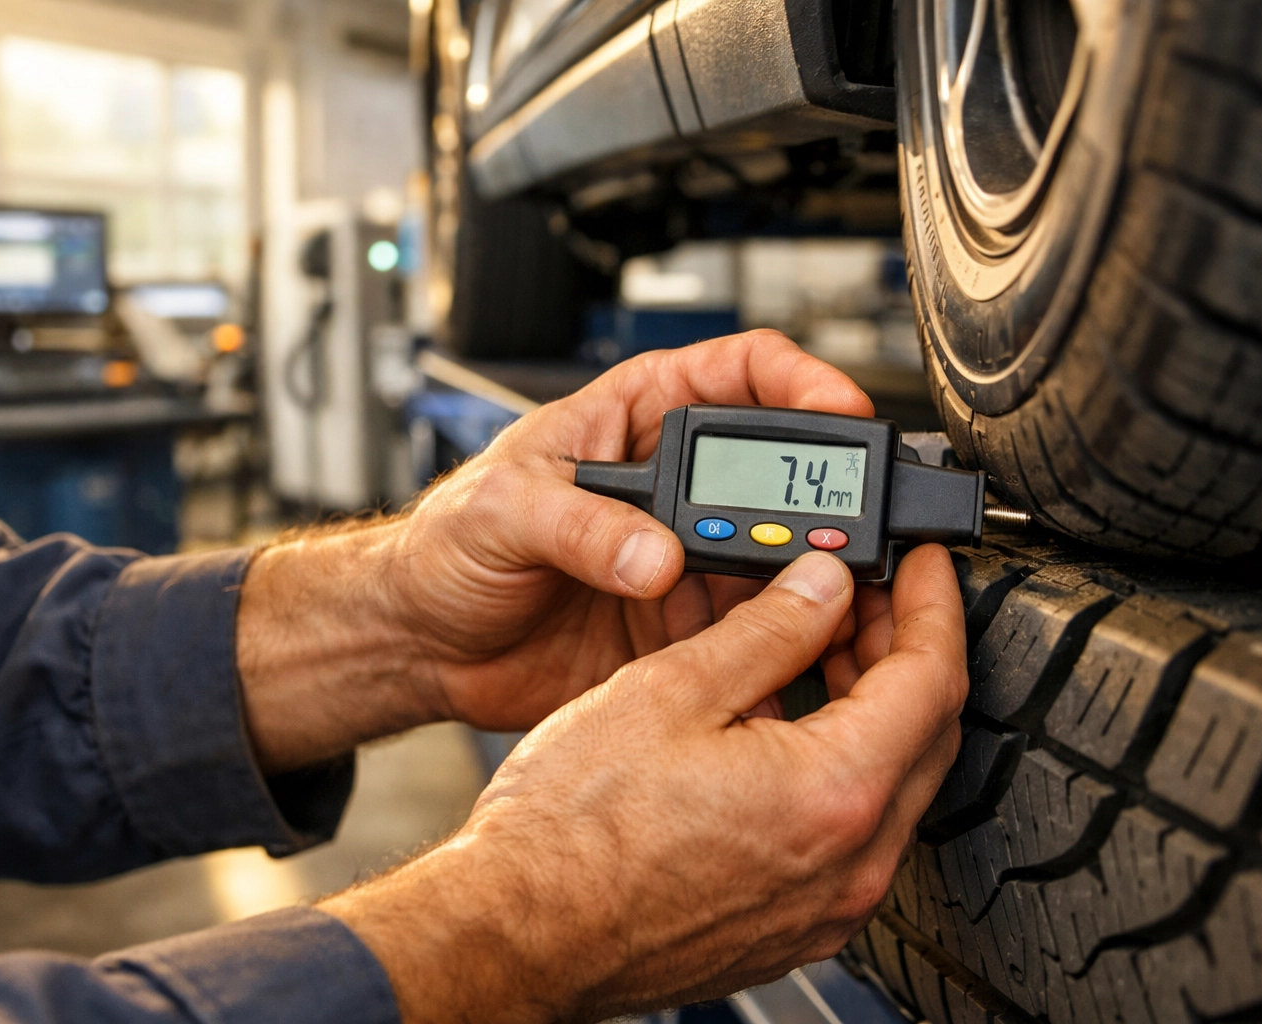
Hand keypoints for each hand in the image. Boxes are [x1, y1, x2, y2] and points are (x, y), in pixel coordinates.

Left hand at [237, 331, 871, 771]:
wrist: (422, 643)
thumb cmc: (444, 548)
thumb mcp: (500, 511)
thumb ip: (580, 526)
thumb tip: (657, 553)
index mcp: (632, 418)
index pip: (739, 372)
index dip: (798, 379)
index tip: (839, 406)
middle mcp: (670, 484)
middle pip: (776, 469)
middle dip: (818, 492)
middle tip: (839, 526)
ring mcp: (681, 555)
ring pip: (777, 553)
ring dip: (807, 573)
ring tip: (824, 594)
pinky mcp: (680, 624)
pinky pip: (751, 626)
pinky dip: (779, 637)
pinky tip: (790, 647)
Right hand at [319, 544, 966, 1022]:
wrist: (517, 932)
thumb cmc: (571, 830)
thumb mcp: (669, 692)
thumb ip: (767, 631)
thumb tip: (821, 587)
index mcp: (833, 794)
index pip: (932, 677)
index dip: (934, 604)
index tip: (924, 564)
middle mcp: (850, 864)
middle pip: (926, 733)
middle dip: (906, 650)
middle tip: (867, 596)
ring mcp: (825, 906)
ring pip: (892, 786)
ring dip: (873, 708)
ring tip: (819, 648)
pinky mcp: (793, 928)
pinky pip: (851, 835)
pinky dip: (841, 768)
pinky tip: (786, 728)